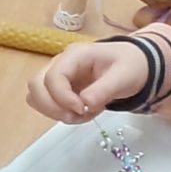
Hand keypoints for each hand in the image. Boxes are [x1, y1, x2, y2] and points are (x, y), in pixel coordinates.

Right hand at [28, 41, 149, 124]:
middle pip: (35, 85)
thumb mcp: (124, 76)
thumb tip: (85, 104)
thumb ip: (104, 90)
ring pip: (36, 96)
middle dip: (51, 106)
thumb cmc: (130, 65)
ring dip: (53, 111)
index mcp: (75, 55)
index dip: (62, 97)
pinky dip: (59, 113)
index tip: (82, 109)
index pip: (53, 76)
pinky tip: (81, 113)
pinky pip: (46, 104)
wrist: (134, 66)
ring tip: (81, 115)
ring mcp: (57, 77)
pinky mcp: (59, 90)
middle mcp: (60, 64)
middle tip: (76, 115)